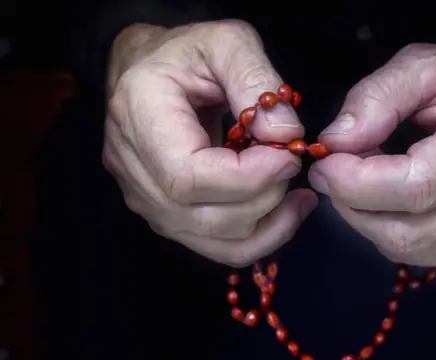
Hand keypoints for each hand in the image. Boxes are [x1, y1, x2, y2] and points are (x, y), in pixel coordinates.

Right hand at [104, 21, 317, 266]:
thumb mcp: (226, 41)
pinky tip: (282, 210)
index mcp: (139, 115)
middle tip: (294, 166)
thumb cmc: (188, 51)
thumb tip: (285, 134)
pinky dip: (255, 235)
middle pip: (201, 216)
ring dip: (266, 225)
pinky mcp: (163, 212)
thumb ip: (256, 78)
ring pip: (210, 241)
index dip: (247, 177)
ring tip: (298, 196)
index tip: (289, 156)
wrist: (149, 68)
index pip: (188, 176)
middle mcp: (132, 165)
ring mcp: (143, 196)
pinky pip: (212, 245)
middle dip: (263, 200)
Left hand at [310, 42, 435, 265]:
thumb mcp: (426, 65)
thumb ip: (377, 98)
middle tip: (335, 169)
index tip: (326, 160)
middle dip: (351, 203)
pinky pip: (416, 253)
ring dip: (365, 217)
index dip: (356, 182)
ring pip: (404, 247)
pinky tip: (390, 198)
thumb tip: (336, 142)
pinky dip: (387, 228)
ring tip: (363, 178)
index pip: (414, 187)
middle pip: (404, 230)